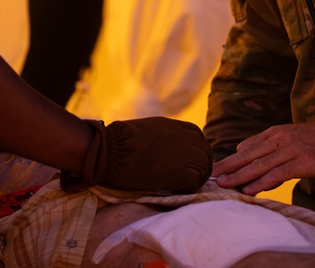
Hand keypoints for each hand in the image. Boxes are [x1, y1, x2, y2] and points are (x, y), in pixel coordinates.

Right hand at [61, 117, 211, 193]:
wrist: (109, 151)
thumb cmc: (117, 141)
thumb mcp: (143, 129)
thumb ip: (159, 134)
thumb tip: (160, 143)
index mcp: (171, 125)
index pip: (197, 135)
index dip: (197, 148)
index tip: (192, 158)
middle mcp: (181, 137)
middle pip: (205, 150)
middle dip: (203, 163)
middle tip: (196, 175)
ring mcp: (182, 153)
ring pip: (203, 166)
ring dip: (199, 176)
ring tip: (190, 185)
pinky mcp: (177, 172)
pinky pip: (195, 180)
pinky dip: (192, 186)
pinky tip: (183, 190)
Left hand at [212, 120, 314, 195]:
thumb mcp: (289, 135)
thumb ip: (267, 143)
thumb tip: (242, 149)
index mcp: (275, 133)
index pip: (247, 148)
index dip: (230, 159)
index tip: (213, 168)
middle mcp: (279, 140)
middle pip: (248, 156)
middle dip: (227, 166)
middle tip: (209, 175)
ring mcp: (289, 151)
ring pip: (259, 165)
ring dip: (239, 176)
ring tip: (223, 184)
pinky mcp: (301, 162)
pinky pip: (277, 174)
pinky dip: (262, 182)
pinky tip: (250, 190)